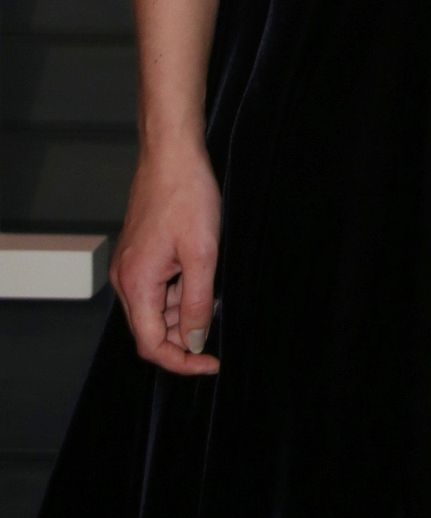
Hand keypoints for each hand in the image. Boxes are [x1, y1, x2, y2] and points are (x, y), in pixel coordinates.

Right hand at [110, 145, 222, 376]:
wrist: (172, 155)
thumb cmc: (186, 195)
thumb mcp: (203, 253)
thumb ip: (197, 302)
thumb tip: (195, 342)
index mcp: (137, 284)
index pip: (151, 345)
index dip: (181, 361)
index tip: (211, 362)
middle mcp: (126, 280)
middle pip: (150, 331)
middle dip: (184, 336)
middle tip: (218, 326)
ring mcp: (130, 266)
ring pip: (155, 310)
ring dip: (183, 312)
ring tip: (212, 290)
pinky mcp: (139, 255)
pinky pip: (156, 288)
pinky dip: (178, 292)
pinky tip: (200, 275)